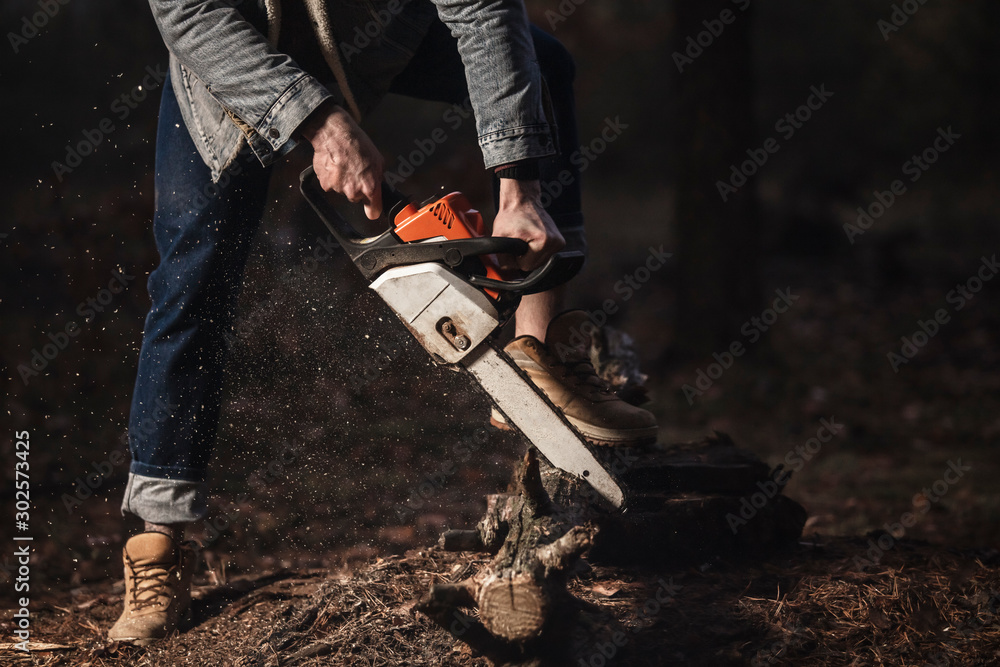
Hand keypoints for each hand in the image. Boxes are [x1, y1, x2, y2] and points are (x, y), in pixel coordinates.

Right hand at [300, 100, 383, 219]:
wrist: (334, 133)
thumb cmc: (356, 143)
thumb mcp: (378, 160)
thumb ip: (378, 177)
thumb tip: (379, 185)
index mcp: (370, 187)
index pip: (373, 213)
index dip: (373, 209)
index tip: (372, 207)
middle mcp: (354, 191)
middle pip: (357, 199)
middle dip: (357, 188)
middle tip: (356, 171)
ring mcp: (338, 189)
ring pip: (343, 191)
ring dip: (344, 181)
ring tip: (345, 165)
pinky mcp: (325, 184)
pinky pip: (331, 186)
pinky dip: (332, 178)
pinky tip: (336, 165)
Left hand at [492, 178, 564, 271]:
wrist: (522, 201)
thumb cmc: (511, 216)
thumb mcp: (499, 237)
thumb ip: (501, 258)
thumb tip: (506, 273)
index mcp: (543, 241)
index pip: (525, 267)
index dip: (516, 258)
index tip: (515, 245)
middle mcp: (555, 242)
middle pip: (534, 266)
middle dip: (524, 257)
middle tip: (520, 241)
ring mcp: (559, 242)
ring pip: (540, 262)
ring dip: (530, 255)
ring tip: (526, 239)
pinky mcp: (560, 242)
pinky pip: (545, 256)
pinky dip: (537, 251)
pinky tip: (532, 239)